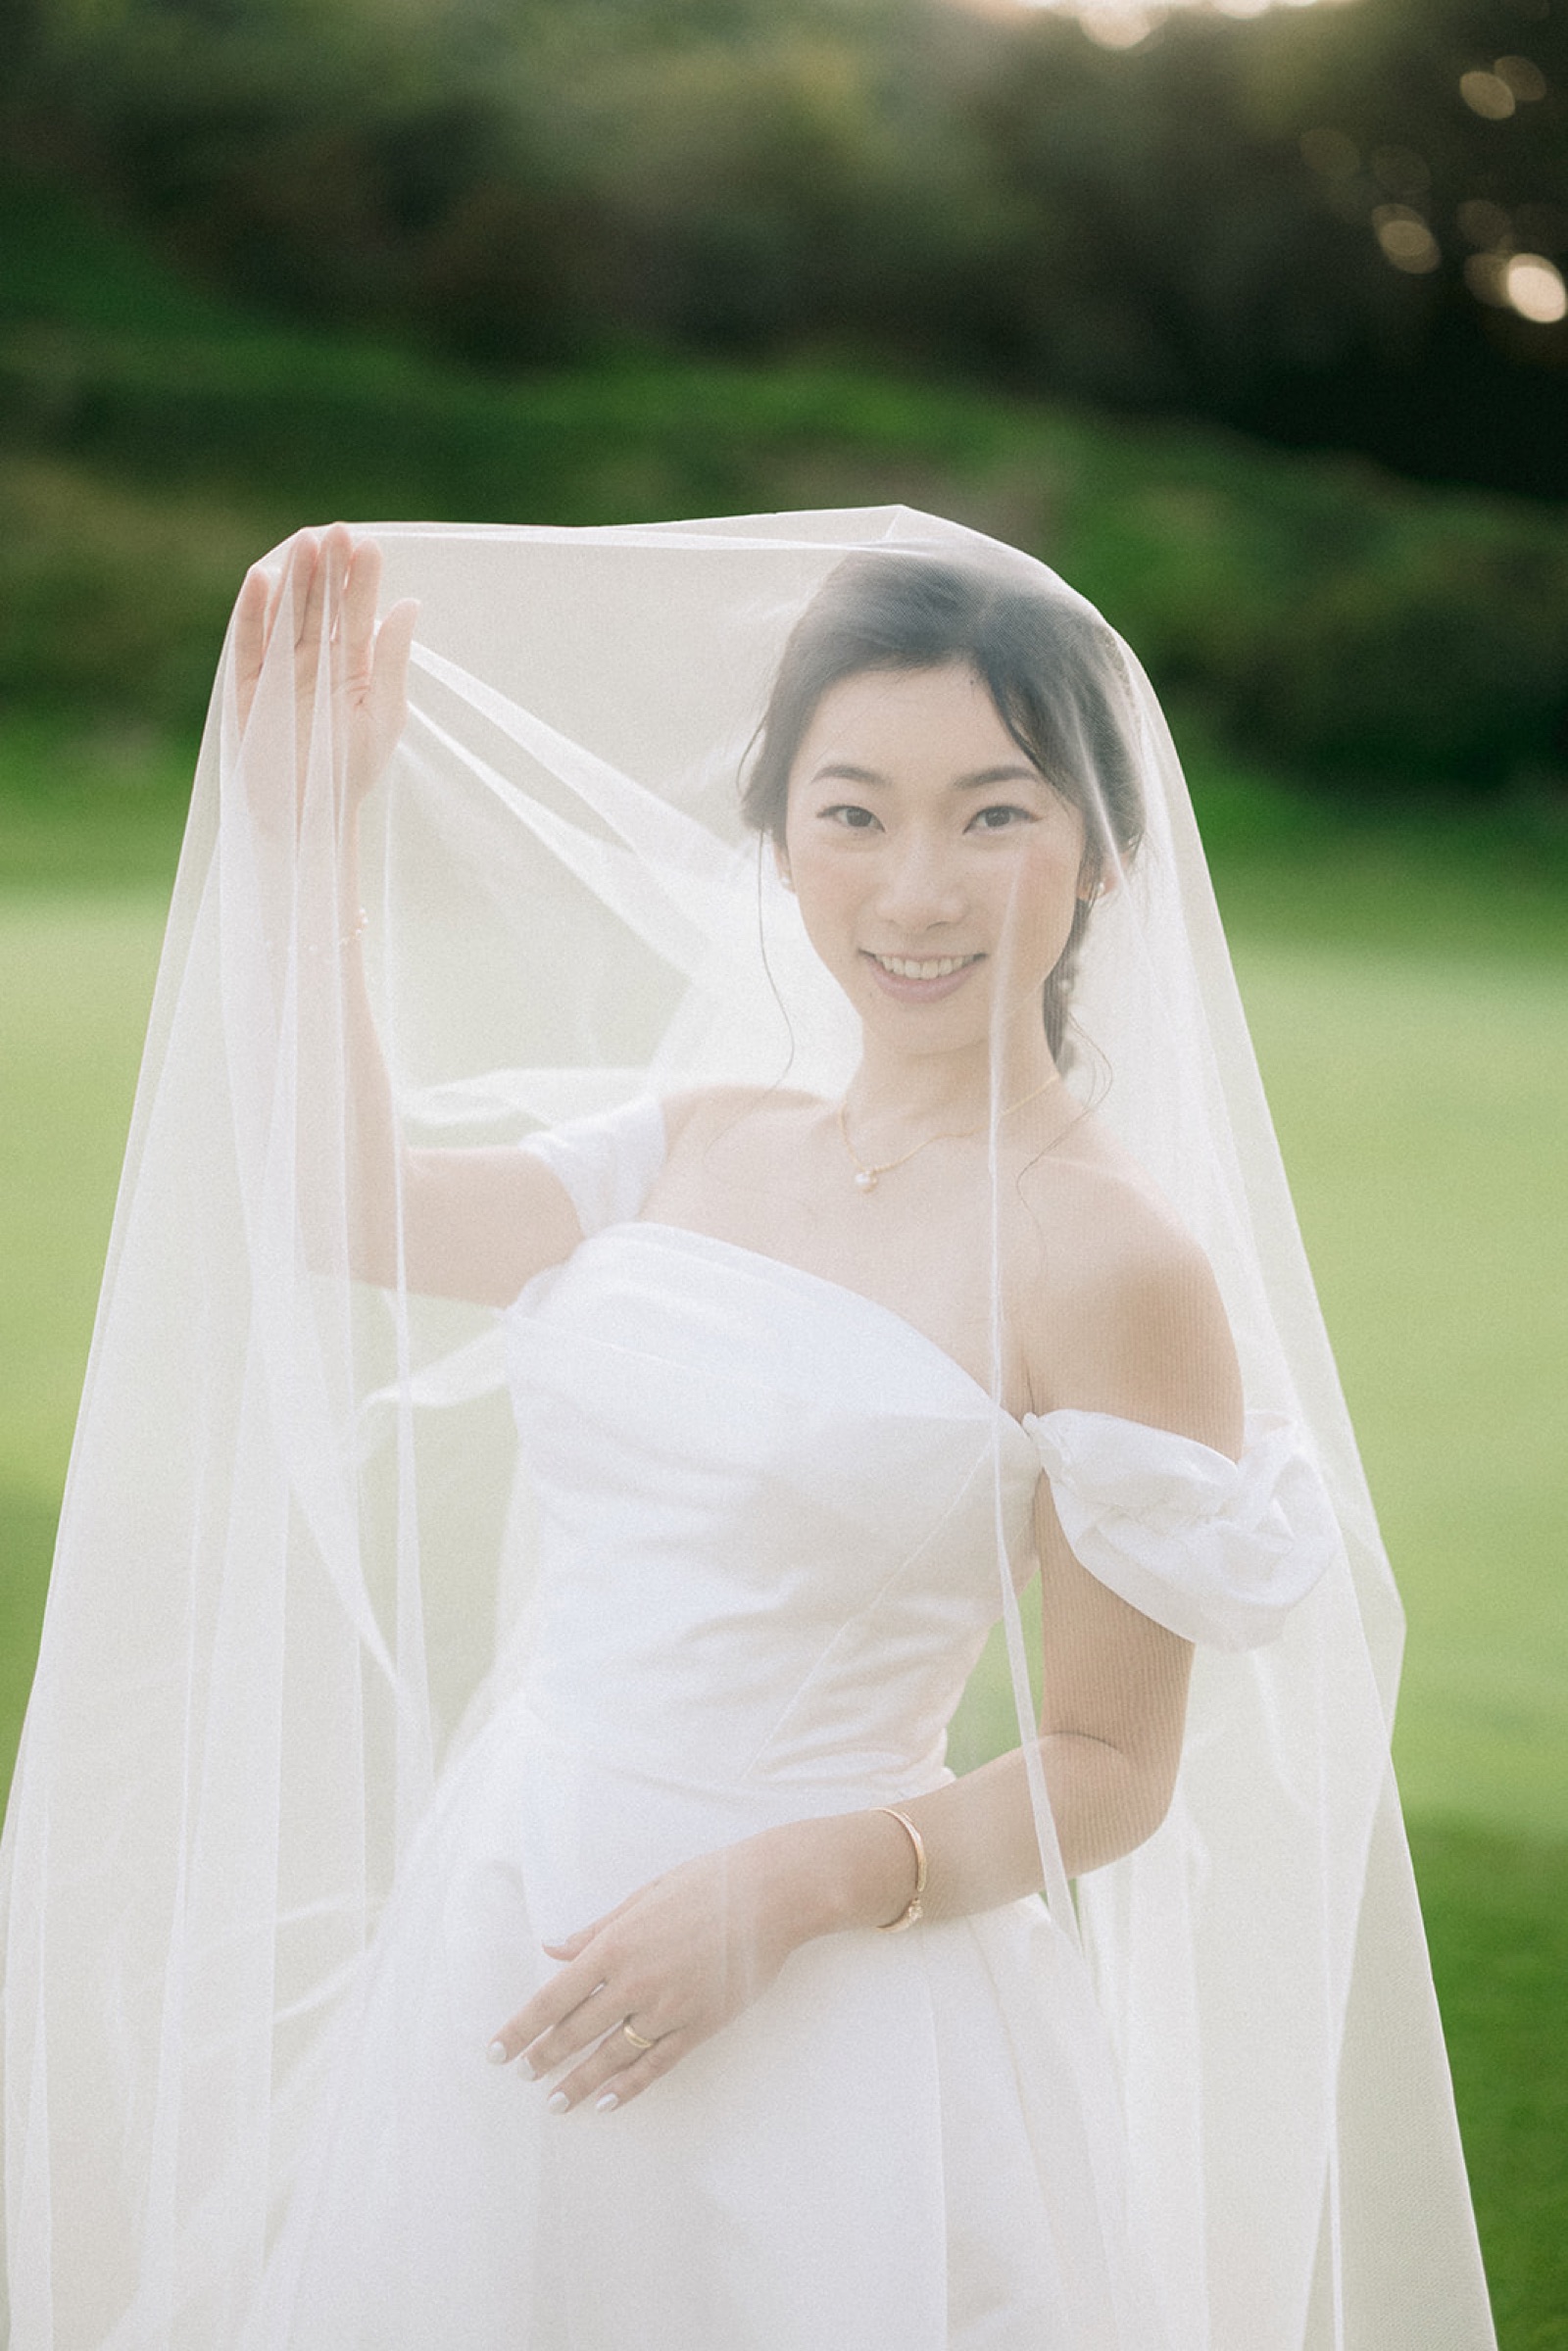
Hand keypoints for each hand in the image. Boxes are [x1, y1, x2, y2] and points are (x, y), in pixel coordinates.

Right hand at [233, 524, 417, 838]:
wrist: (308, 818)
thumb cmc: (351, 770)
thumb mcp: (383, 713)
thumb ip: (392, 659)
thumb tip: (410, 605)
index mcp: (351, 667)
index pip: (357, 613)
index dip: (362, 581)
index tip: (370, 547)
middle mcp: (313, 662)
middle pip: (320, 605)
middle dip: (328, 569)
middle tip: (337, 532)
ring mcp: (278, 671)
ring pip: (286, 615)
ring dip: (293, 580)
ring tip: (304, 543)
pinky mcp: (247, 686)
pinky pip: (248, 643)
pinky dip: (253, 612)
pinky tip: (261, 578)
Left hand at [488, 1839, 799, 2114]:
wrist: (770, 1897)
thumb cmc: (705, 1885)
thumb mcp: (642, 1897)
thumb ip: (595, 1930)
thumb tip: (554, 1949)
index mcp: (615, 1946)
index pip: (552, 1998)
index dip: (521, 2028)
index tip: (498, 2049)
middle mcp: (635, 1983)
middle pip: (576, 2031)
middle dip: (544, 2056)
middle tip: (523, 2074)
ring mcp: (668, 2009)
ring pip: (612, 2056)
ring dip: (579, 2082)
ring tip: (556, 2102)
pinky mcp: (699, 2025)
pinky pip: (656, 2065)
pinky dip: (628, 2087)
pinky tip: (608, 2102)